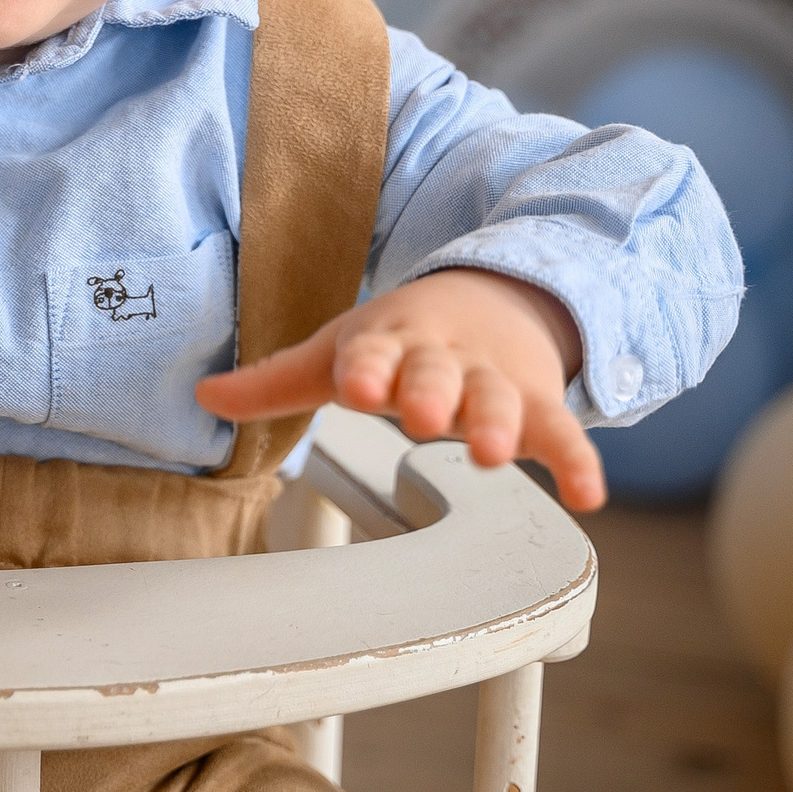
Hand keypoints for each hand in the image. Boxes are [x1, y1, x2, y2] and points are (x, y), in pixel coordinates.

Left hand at [194, 269, 603, 510]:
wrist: (493, 294)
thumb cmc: (402, 338)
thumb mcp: (340, 350)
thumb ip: (277, 382)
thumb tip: (203, 397)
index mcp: (386, 341)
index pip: (371, 350)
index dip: (364, 365)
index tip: (354, 382)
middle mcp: (441, 359)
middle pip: (437, 374)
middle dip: (431, 393)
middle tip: (423, 415)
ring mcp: (493, 381)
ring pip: (498, 401)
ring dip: (495, 424)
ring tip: (491, 453)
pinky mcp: (538, 405)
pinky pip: (562, 433)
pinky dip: (579, 462)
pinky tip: (589, 497)